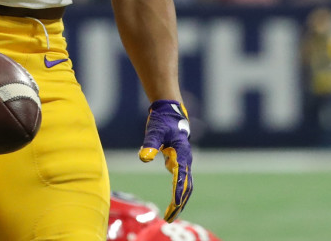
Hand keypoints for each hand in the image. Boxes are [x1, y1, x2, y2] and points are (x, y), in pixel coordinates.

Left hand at [137, 99, 192, 221]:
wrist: (170, 112)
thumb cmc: (162, 121)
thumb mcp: (154, 130)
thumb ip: (149, 144)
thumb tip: (144, 158)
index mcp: (181, 153)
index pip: (181, 176)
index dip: (178, 191)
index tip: (175, 204)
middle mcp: (186, 159)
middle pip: (187, 185)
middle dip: (180, 202)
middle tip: (171, 218)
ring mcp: (184, 162)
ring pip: (186, 185)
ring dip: (181, 200)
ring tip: (172, 215)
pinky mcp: (180, 162)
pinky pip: (182, 181)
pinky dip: (179, 193)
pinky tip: (174, 202)